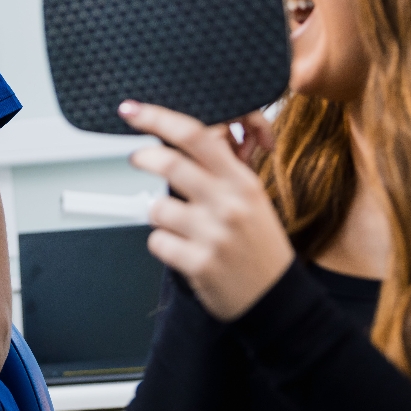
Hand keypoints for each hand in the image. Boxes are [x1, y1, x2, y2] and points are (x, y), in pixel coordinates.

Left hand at [121, 100, 293, 320]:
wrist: (276, 299)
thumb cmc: (259, 245)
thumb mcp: (251, 199)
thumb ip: (219, 170)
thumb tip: (177, 141)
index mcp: (242, 182)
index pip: (198, 136)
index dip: (159, 118)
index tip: (134, 111)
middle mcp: (229, 204)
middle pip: (171, 163)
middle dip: (143, 156)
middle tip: (137, 157)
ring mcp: (214, 234)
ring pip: (157, 208)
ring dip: (159, 215)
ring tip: (179, 226)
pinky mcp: (199, 263)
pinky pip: (157, 242)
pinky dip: (163, 245)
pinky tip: (184, 250)